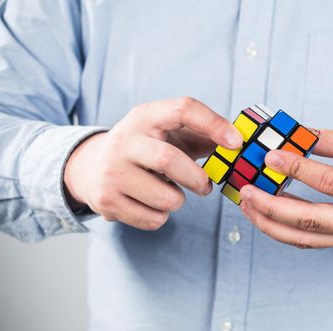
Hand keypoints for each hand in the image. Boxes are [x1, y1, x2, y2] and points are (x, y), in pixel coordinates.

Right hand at [64, 97, 241, 229]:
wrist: (91, 167)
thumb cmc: (146, 149)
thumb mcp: (168, 133)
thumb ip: (203, 135)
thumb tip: (241, 145)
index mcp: (145, 116)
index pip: (183, 109)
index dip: (214, 124)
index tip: (236, 142)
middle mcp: (124, 141)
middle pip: (168, 159)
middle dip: (196, 178)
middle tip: (206, 187)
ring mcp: (112, 172)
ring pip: (166, 198)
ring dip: (178, 200)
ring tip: (169, 193)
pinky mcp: (106, 201)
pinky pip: (154, 219)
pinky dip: (162, 216)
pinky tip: (150, 203)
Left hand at [239, 129, 332, 247]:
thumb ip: (329, 141)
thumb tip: (292, 136)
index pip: (329, 182)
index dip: (296, 167)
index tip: (269, 155)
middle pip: (311, 221)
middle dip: (272, 207)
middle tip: (246, 191)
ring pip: (307, 239)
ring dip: (272, 224)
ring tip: (248, 206)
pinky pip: (312, 242)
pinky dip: (286, 231)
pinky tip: (267, 217)